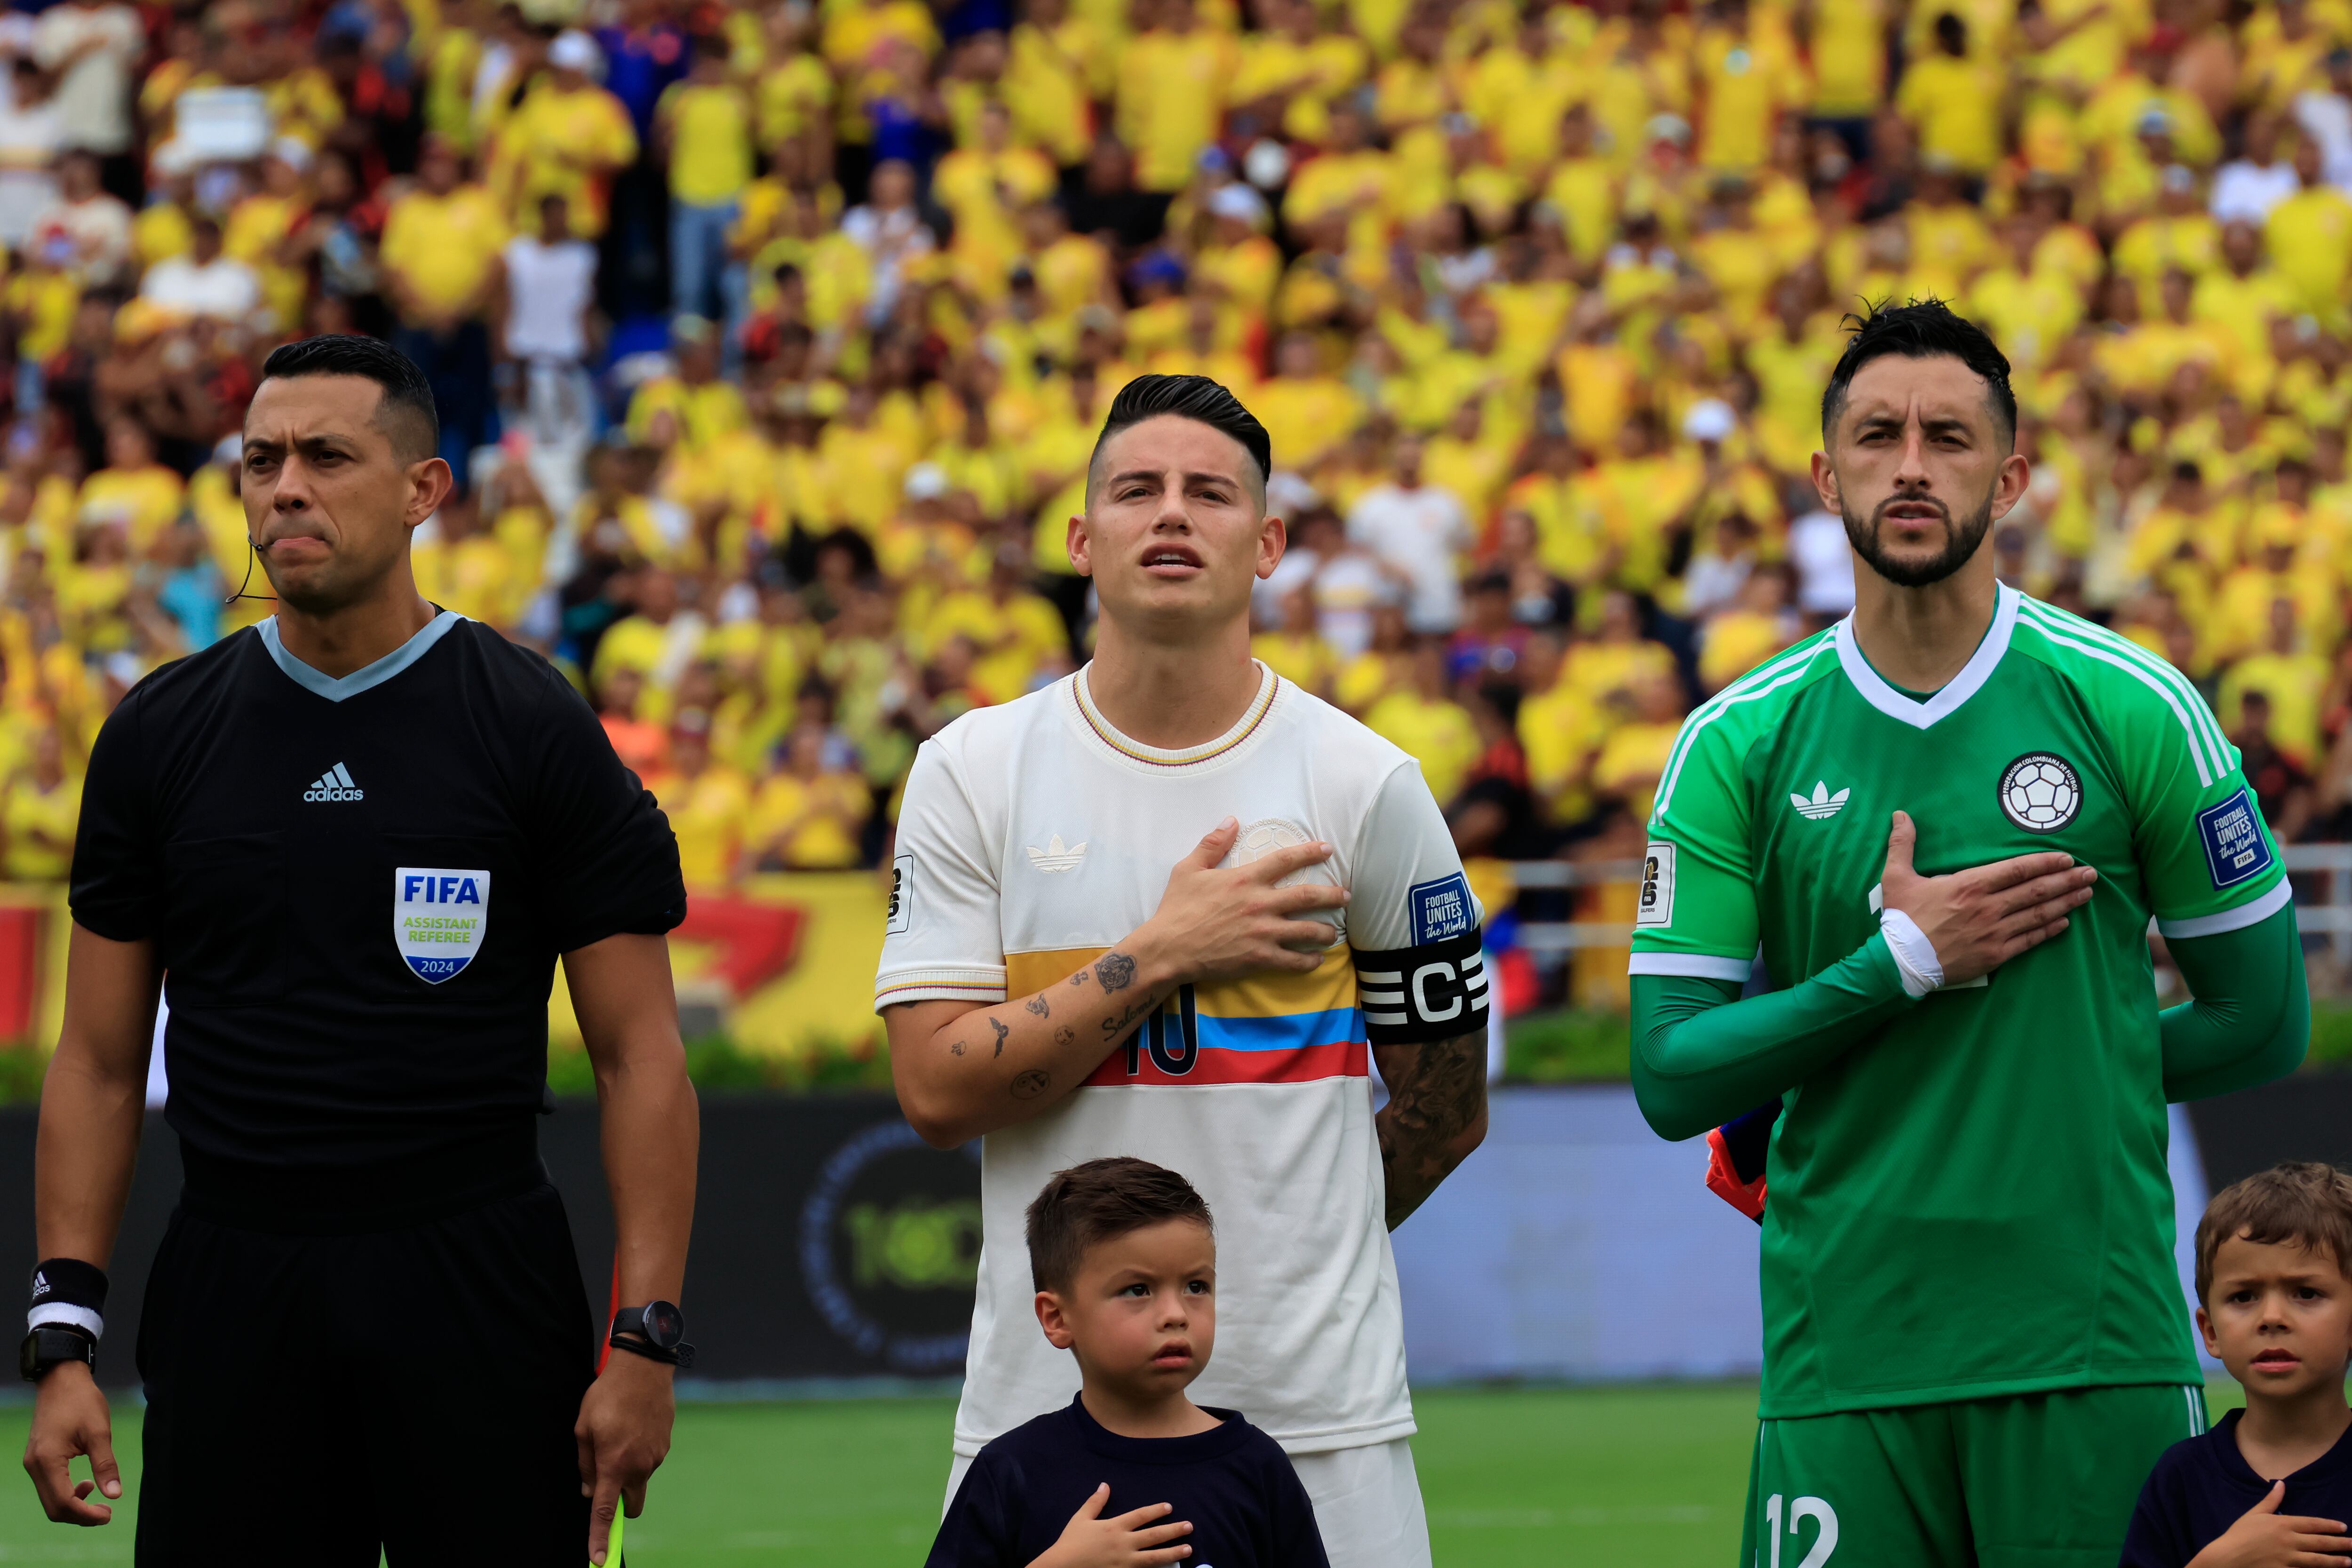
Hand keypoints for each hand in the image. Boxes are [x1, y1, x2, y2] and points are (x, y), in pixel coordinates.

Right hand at [22, 1362, 119, 1524]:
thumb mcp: (100, 1432)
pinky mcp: (37, 1460)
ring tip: (98, 1497)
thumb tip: (115, 1495)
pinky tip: (86, 1484)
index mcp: (48, 1461)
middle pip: (53, 1508)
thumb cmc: (82, 1402)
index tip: (109, 1515)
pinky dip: (66, 1493)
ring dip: (74, 1506)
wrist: (61, 1380)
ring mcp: (32, 1464)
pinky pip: (49, 1487)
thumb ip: (106, 1465)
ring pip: (50, 1500)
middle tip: (106, 1513)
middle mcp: (34, 1466)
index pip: (63, 1503)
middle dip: (80, 1515)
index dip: (86, 1515)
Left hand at [574, 1349, 674, 1565]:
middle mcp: (638, 1466)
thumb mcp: (583, 1428)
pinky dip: (639, 1452)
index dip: (600, 1538)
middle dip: (620, 1503)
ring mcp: (656, 1456)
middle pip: (631, 1504)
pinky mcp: (665, 1445)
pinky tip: (633, 1426)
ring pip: (638, 1478)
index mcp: (613, 1464)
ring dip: (627, 1468)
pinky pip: (649, 1459)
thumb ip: (585, 1464)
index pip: (603, 1511)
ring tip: (618, 1433)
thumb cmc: (607, 1395)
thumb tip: (587, 1489)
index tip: (599, 1559)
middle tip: (607, 1476)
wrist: (644, 1367)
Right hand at [1029, 1483, 1192, 1567]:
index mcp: (1114, 1527)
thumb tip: (1105, 1484)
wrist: (1062, 1567)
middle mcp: (1123, 1544)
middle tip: (1189, 1526)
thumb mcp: (1081, 1518)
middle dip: (1173, 1530)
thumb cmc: (1071, 1542)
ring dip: (1173, 1552)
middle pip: (1154, 1536)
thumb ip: (1095, 1502)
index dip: (1156, 1511)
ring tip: (1188, 1548)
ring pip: (1155, 1557)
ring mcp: (1125, 1562)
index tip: (1169, 1507)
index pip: (1140, 1516)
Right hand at [1129, 818, 1346, 987]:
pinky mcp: (1260, 958)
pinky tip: (1316, 960)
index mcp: (1245, 880)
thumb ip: (1212, 843)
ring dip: (1326, 931)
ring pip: (1308, 931)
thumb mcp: (1188, 869)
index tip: (1328, 850)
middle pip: (1307, 896)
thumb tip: (1231, 820)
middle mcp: (1260, 904)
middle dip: (1332, 895)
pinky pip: (1294, 961)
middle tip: (1346, 895)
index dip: (1310, 852)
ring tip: (1334, 933)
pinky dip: (1310, 961)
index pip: (1285, 860)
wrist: (1169, 949)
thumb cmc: (1177, 908)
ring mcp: (1263, 933)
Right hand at [1878, 809, 2096, 984]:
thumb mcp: (1896, 877)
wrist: (1901, 962)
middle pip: (2036, 890)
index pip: (2016, 869)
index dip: (2045, 862)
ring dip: (2065, 903)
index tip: (2067, 858)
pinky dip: (2049, 930)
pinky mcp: (1995, 955)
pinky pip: (2029, 940)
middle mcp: (1988, 907)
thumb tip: (1900, 814)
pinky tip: (2064, 922)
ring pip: (2038, 914)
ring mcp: (1994, 932)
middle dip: (2066, 881)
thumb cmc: (1901, 918)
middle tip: (2090, 874)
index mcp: (1970, 885)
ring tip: (2086, 894)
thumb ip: (1903, 844)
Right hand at [2186, 1480, 2351, 1566]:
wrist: (2229, 1557)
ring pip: (2318, 1559)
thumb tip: (2281, 1484)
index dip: (2329, 1525)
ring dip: (2335, 1560)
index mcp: (2282, 1523)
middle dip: (2340, 1543)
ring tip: (2349, 1561)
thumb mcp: (2254, 1514)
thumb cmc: (2240, 1534)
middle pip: (2320, 1541)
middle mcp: (2289, 1540)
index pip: (2312, 1523)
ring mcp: (2289, 1558)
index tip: (2343, 1527)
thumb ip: (2271, 1500)